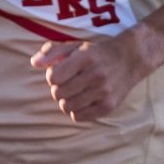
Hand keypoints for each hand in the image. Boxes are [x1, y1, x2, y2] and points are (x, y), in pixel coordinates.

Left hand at [31, 25, 163, 123]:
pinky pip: (80, 117)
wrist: (130, 59)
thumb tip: (34, 63)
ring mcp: (104, 92)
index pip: (53, 77)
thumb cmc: (96, 53)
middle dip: (58, 89)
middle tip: (68, 84)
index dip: (52, 76)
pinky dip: (76, 111)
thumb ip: (52, 51)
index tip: (61, 73)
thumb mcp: (75, 46)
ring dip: (66, 101)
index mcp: (86, 57)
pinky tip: (82, 101)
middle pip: (58, 94)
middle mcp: (96, 75)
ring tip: (74, 93)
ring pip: (67, 107)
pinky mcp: (109, 105)